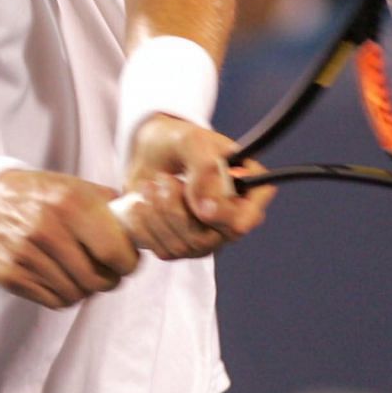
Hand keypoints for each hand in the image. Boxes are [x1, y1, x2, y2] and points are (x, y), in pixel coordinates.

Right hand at [0, 170, 139, 308]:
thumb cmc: (41, 195)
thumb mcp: (76, 187)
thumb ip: (110, 206)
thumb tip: (143, 227)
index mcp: (70, 204)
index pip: (115, 253)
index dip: (128, 263)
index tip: (127, 261)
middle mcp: (47, 229)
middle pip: (97, 281)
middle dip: (109, 280)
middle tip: (107, 271)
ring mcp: (25, 254)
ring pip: (76, 295)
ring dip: (85, 288)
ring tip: (79, 271)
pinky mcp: (10, 275)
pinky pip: (54, 301)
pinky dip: (63, 294)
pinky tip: (59, 276)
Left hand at [120, 115, 272, 259]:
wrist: (151, 154)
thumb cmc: (179, 143)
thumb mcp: (191, 141)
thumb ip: (204, 168)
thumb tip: (206, 208)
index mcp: (249, 192)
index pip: (247, 220)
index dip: (223, 217)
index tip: (200, 206)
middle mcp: (232, 220)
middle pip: (208, 239)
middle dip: (176, 209)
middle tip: (163, 179)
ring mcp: (208, 238)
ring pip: (183, 247)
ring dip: (158, 212)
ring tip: (150, 184)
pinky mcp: (181, 248)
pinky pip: (163, 251)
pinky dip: (146, 224)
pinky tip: (142, 203)